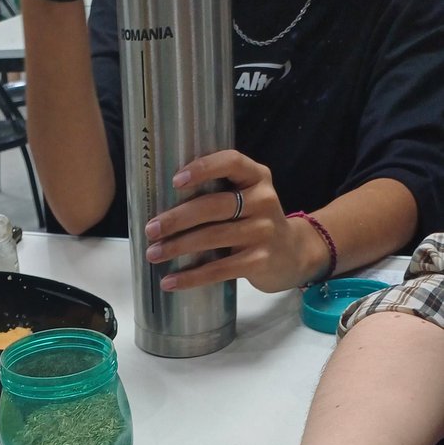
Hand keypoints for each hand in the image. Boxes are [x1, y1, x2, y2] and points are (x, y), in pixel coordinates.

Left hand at [144, 150, 321, 293]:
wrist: (293, 253)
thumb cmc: (255, 222)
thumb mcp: (246, 198)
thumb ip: (218, 192)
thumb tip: (163, 204)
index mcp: (257, 176)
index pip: (231, 162)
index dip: (203, 168)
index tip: (175, 181)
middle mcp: (263, 200)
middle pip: (214, 206)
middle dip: (177, 218)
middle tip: (150, 229)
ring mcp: (264, 231)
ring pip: (213, 237)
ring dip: (178, 247)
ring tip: (153, 254)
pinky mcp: (260, 261)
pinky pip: (219, 269)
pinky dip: (191, 277)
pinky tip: (170, 282)